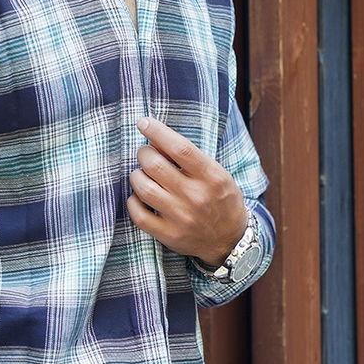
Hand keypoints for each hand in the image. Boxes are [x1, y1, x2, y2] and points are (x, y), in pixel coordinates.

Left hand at [126, 117, 248, 267]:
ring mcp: (182, 218)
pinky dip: (133, 201)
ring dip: (137, 176)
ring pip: (143, 188)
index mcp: (211, 176)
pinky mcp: (169, 235)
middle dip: (144, 153)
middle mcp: (196, 196)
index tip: (143, 123)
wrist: (230, 240)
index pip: (180, 148)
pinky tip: (139, 197)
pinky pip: (138, 215)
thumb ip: (189, 158)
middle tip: (146, 154)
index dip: (157, 132)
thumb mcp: (215, 173)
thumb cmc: (220, 199)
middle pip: (155, 165)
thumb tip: (155, 140)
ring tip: (143, 175)